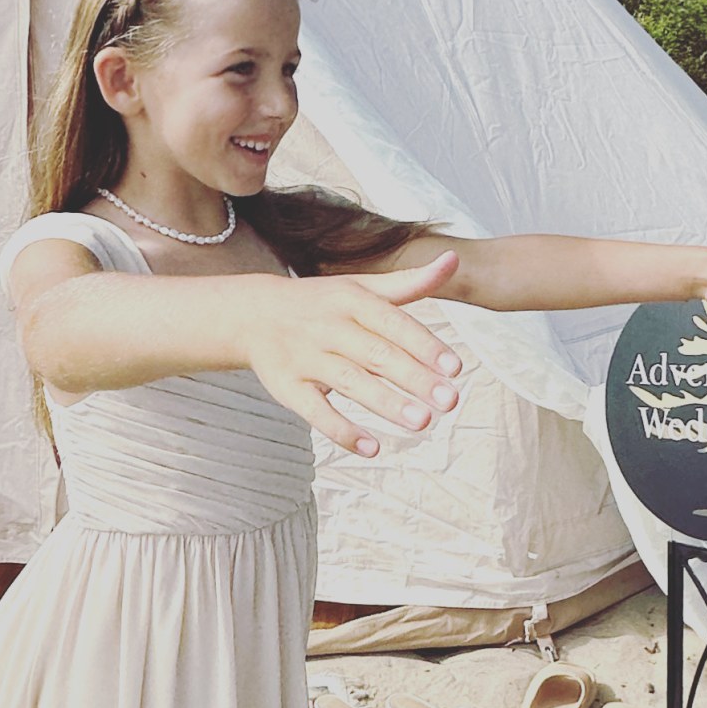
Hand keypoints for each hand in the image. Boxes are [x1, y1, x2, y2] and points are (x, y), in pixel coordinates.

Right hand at [245, 252, 464, 455]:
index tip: (455, 368)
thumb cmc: (320, 303)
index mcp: (350, 300)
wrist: (251, 314)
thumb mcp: (361, 287)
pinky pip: (315, 411)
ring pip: (350, 382)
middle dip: (414, 378)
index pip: (392, 322)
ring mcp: (305, 359)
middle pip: (376, 354)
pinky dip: (342, 430)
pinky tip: (372, 447)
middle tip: (450, 401)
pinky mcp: (286, 387)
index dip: (424, 345)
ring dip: (386, 403)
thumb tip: (453, 260)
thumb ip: (409, 282)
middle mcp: (328, 327)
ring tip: (422, 422)